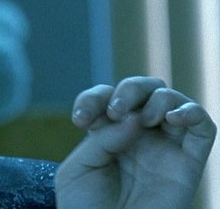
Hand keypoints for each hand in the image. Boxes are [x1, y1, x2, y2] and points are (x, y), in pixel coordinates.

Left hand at [55, 76, 215, 207]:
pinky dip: (193, 113)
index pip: (106, 97)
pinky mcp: (190, 162)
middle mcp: (138, 135)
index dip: (93, 99)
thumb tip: (135, 119)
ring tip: (143, 120)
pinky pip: (205, 128)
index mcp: (107, 133)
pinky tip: (172, 118)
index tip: (80, 120)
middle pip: (144, 90)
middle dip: (130, 89)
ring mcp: (165, 147)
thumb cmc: (87, 208)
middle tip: (117, 110)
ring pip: (174, 101)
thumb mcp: (80, 169)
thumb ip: (103, 140)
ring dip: (158, 99)